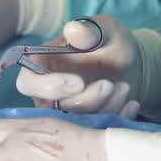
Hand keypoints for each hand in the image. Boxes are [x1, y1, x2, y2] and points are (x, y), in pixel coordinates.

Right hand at [16, 16, 143, 115]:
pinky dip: (117, 118)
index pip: (28, 84)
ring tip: (123, 87)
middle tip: (108, 84)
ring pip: (76, 123)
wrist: (132, 62)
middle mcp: (49, 93)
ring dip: (103, 107)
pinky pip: (96, 130)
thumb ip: (90, 30)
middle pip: (52, 110)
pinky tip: (131, 102)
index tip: (78, 82)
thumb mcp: (105, 30)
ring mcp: (67, 111)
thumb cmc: (111, 42)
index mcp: (42, 65)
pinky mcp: (86, 124)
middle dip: (84, 101)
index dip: (48, 87)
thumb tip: (73, 30)